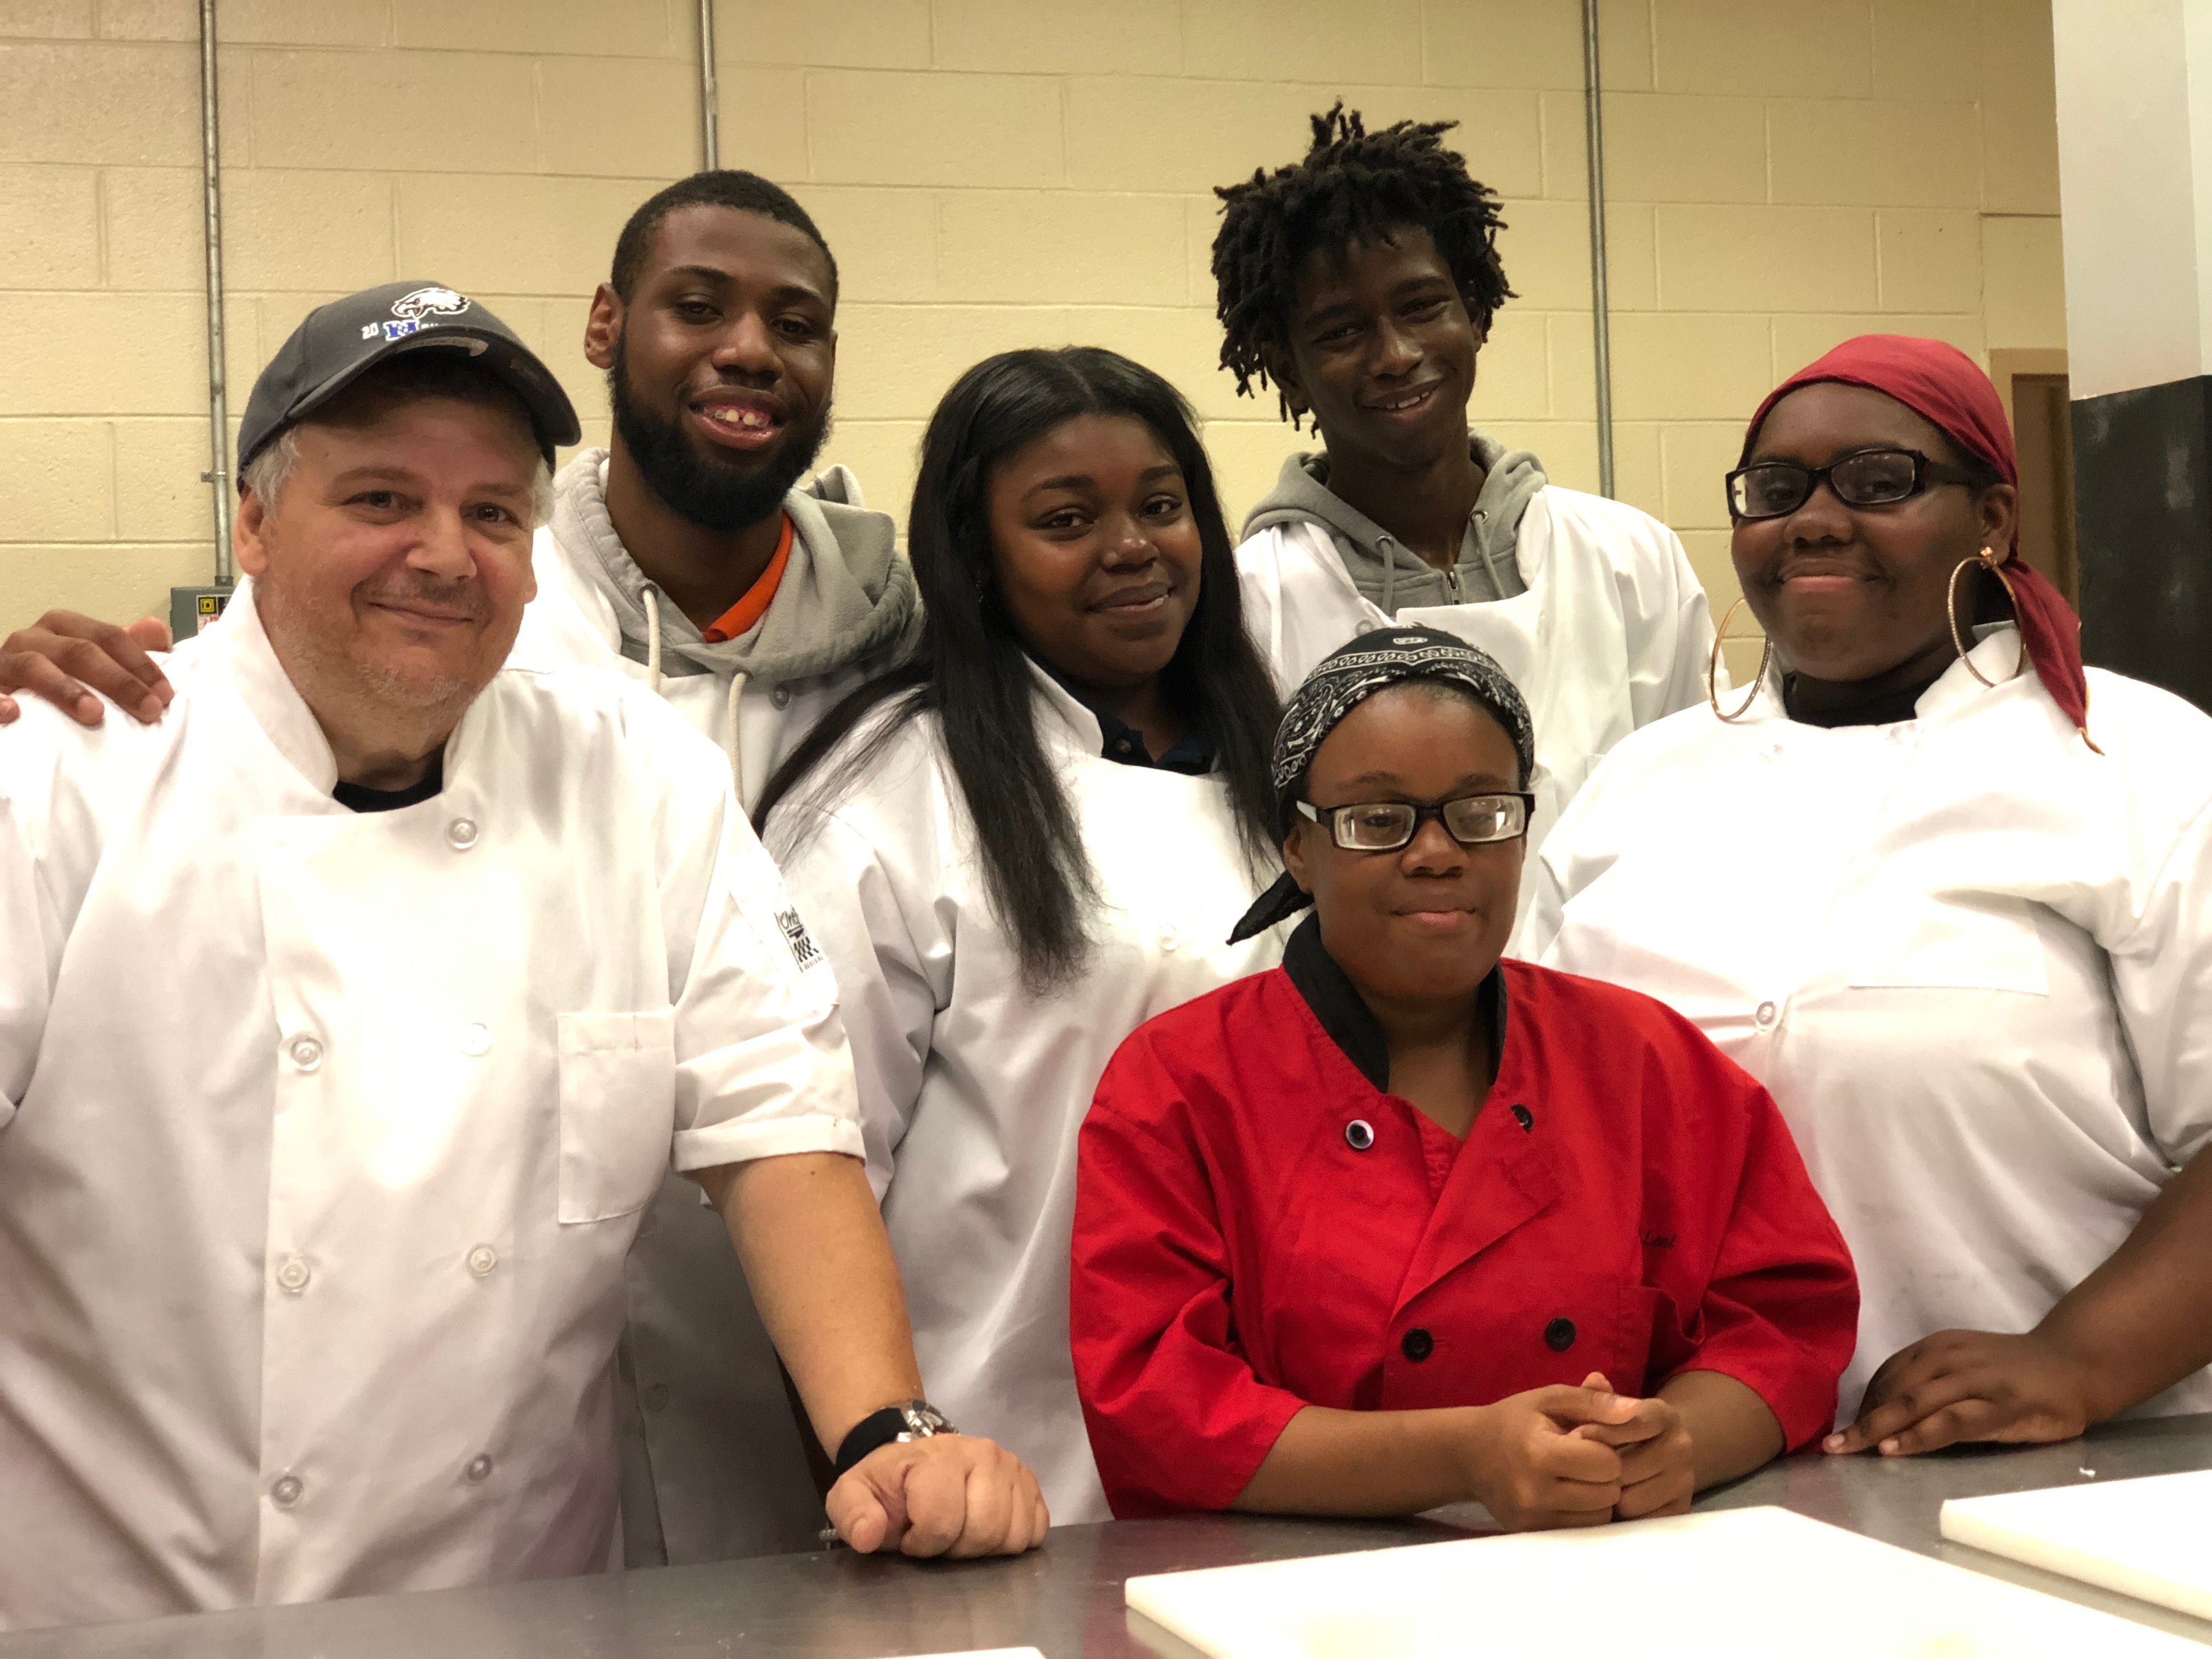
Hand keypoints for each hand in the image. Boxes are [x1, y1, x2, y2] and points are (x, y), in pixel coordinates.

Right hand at [0, 612, 172, 727]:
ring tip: (94, 714)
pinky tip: (14, 712)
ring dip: (66, 690)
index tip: (165, 695)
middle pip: (79, 651)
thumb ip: (124, 646)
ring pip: (35, 666)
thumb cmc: (55, 676)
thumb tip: (157, 629)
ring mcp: (5, 661)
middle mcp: (34, 638)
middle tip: (148, 710)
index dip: (140, 664)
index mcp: (64, 627)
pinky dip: (0, 701)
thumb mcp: (90, 658)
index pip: (109, 637)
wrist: (4, 690)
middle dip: (118, 681)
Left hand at [825, 1433, 1048, 1558]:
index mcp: (938, 1459)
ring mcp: (1012, 1467)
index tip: (910, 1536)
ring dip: (984, 1547)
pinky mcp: (1030, 1483)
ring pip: (1012, 1533)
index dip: (923, 1543)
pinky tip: (987, 1530)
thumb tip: (867, 1536)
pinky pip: (1035, 1529)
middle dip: (956, 1548)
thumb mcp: (853, 1495)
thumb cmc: (889, 1485)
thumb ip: (853, 1514)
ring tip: (961, 1531)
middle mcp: (983, 1454)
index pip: (942, 1521)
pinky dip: (1012, 1539)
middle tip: (938, 1537)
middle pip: (985, 1530)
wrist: (915, 1462)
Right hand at [1462, 1374, 1641, 1530]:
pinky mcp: (1532, 1534)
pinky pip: (1581, 1532)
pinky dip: (1584, 1513)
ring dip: (1599, 1498)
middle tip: (1587, 1459)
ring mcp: (1532, 1518)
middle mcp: (1535, 1492)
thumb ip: (1593, 1402)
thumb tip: (1635, 1411)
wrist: (1469, 1454)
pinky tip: (1571, 1494)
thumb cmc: (1514, 1420)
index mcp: (1540, 1452)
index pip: (1606, 1463)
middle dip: (1607, 1475)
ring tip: (1580, 1477)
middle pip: (1608, 1495)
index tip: (1589, 1439)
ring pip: (1600, 1518)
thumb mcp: (1550, 1398)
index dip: (1607, 1449)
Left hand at [1569, 1374, 1693, 1519]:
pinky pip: (1640, 1522)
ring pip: (1630, 1500)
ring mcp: (1684, 1480)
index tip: (1576, 1435)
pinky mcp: (1680, 1510)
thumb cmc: (1618, 1430)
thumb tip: (1594, 1379)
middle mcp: (1681, 1445)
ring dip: (1608, 1498)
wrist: (1656, 1456)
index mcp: (1663, 1414)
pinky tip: (1612, 1506)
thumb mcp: (1607, 1410)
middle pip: (1625, 1467)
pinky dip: (1622, 1519)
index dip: (1600, 1431)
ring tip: (1596, 1487)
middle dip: (1598, 1470)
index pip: (1632, 1421)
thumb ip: (1596, 1396)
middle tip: (1577, 1469)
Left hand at [1823, 1329, 2098, 1457]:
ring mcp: (1975, 1381)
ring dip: (1879, 1428)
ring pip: (1915, 1404)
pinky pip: (1952, 1421)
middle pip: (1893, 1390)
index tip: (1840, 1429)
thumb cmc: (2014, 1370)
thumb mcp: (1964, 1363)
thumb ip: (1929, 1379)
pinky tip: (1897, 1449)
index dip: (1862, 1403)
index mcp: (1936, 1347)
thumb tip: (1884, 1408)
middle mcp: (1949, 1359)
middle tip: (1830, 1446)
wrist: (2073, 1364)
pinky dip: (1920, 1435)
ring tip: (1851, 1451)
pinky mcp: (2001, 1405)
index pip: (1887, 1374)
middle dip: (1860, 1420)